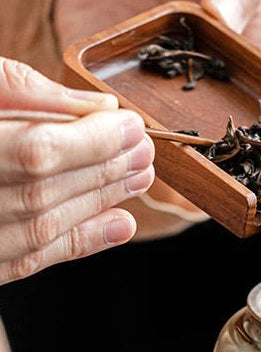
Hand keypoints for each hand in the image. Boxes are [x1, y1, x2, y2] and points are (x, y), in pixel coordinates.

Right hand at [0, 58, 154, 284]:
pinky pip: (27, 259)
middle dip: (102, 169)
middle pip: (41, 189)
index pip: (34, 150)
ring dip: (99, 202)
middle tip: (145, 150)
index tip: (129, 124)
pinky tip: (119, 223)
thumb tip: (96, 109)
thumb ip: (23, 91)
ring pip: (39, 227)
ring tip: (140, 178)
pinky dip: (79, 241)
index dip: (89, 141)